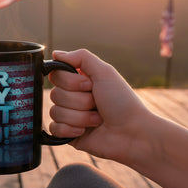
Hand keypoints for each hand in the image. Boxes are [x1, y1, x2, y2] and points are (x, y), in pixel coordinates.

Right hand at [48, 49, 150, 165]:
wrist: (132, 133)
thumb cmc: (122, 102)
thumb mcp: (105, 72)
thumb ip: (81, 57)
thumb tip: (56, 53)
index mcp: (79, 81)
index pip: (56, 75)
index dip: (71, 82)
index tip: (90, 85)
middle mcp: (72, 97)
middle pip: (54, 95)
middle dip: (80, 101)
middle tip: (97, 104)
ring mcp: (69, 116)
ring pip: (55, 112)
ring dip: (80, 117)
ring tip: (97, 120)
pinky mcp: (68, 134)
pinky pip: (54, 129)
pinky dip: (70, 130)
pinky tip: (85, 131)